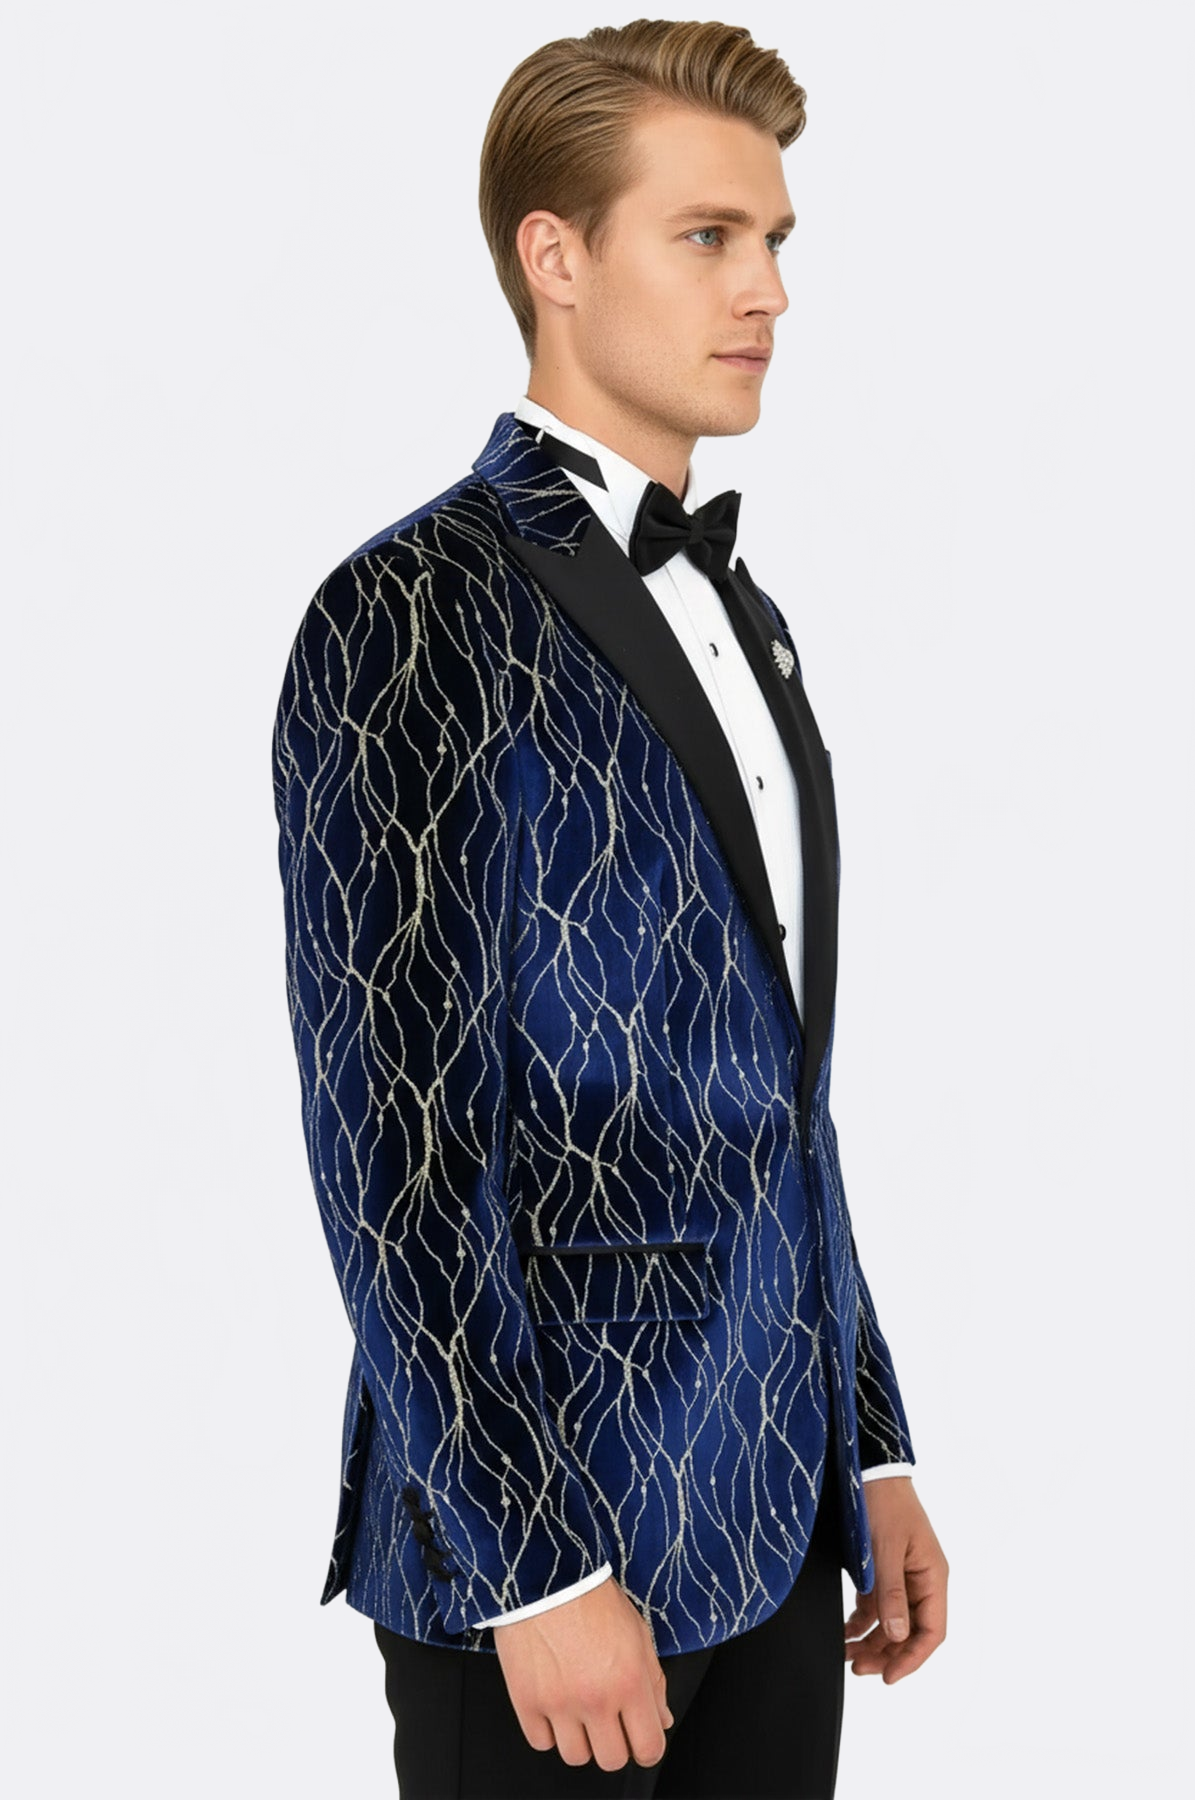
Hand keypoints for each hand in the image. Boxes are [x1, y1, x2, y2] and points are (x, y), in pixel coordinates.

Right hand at [493, 1574, 673, 1770]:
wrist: (544, 1574)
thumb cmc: (592, 1596)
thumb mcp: (637, 1632)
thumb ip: (653, 1681)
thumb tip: (661, 1719)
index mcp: (630, 1681)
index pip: (649, 1748)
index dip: (647, 1747)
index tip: (640, 1739)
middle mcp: (596, 1698)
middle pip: (612, 1760)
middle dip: (614, 1743)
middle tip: (608, 1721)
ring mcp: (559, 1703)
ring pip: (576, 1757)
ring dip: (580, 1738)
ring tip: (578, 1709)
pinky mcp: (526, 1700)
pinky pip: (541, 1742)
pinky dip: (549, 1730)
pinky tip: (554, 1705)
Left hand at [844, 1477, 947, 1683]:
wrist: (868, 1468)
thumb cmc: (883, 1502)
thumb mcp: (885, 1549)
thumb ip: (891, 1593)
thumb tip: (898, 1635)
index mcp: (933, 1576)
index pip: (932, 1631)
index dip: (912, 1658)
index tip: (888, 1676)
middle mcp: (921, 1581)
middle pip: (910, 1632)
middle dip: (886, 1653)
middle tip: (857, 1668)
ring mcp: (902, 1577)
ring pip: (892, 1623)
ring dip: (872, 1641)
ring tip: (846, 1655)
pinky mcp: (883, 1571)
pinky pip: (877, 1606)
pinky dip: (862, 1622)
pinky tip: (845, 1633)